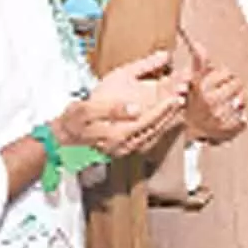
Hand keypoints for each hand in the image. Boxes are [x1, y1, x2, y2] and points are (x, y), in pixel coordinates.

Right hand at [55, 51, 187, 157]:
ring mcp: (124, 149)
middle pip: (152, 129)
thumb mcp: (87, 108)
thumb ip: (111, 108)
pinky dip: (158, 129)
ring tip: (177, 106)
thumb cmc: (76, 118)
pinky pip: (147, 140)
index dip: (161, 109)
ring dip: (166, 121)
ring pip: (152, 135)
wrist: (65, 136)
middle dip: (168, 114)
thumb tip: (135, 108)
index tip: (175, 97)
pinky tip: (165, 119)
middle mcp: (122, 145)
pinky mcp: (125, 150)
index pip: (145, 120)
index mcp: (115, 134)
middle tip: (182, 99)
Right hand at [184, 40, 246, 143]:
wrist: (194, 132)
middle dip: (233, 87)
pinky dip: (240, 117)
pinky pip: (244, 116)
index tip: (219, 84)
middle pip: (238, 84)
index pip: (227, 73)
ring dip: (238, 101)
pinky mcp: (231, 128)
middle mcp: (212, 100)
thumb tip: (197, 44)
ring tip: (228, 106)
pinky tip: (230, 118)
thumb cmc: (195, 104)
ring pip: (243, 98)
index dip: (224, 77)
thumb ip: (199, 63)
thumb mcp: (194, 82)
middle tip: (225, 95)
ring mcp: (222, 115)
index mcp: (203, 87)